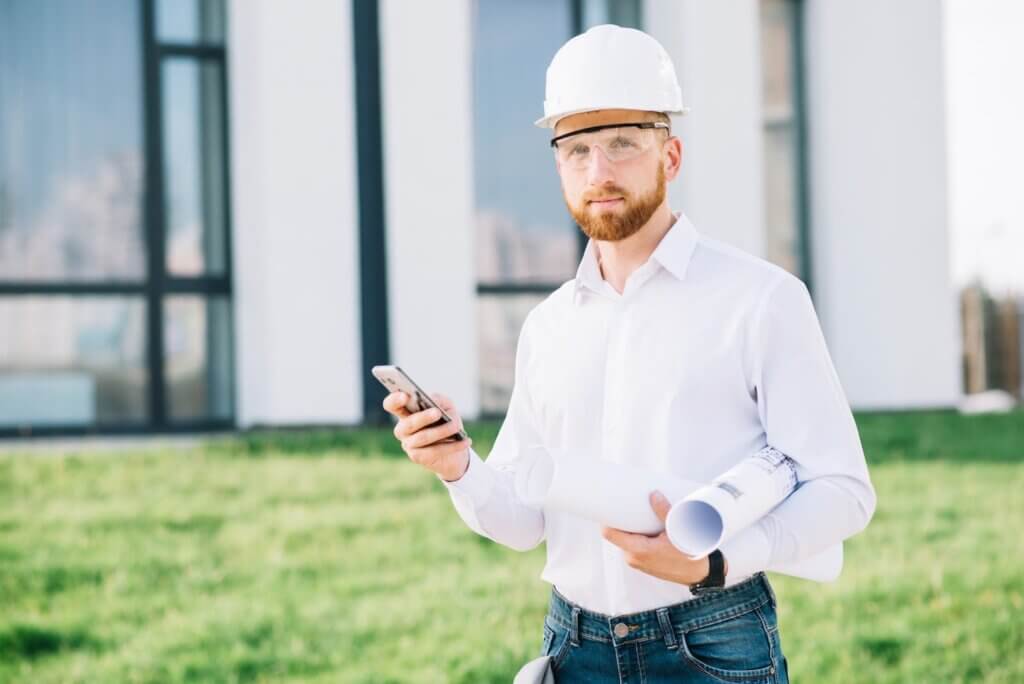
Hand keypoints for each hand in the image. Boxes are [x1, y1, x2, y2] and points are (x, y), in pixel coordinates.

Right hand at [383, 391, 471, 481]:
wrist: (456, 446)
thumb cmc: (447, 420)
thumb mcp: (447, 406)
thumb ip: (439, 400)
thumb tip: (433, 401)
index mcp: (405, 412)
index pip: (391, 405)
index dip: (395, 400)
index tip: (405, 395)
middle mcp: (402, 428)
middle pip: (408, 423)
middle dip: (423, 418)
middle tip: (437, 412)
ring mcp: (408, 444)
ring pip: (423, 437)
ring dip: (442, 431)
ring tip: (456, 426)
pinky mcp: (417, 457)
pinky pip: (434, 451)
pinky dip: (453, 446)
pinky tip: (466, 441)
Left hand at [601, 491, 727, 585]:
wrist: (701, 574)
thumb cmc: (690, 555)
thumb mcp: (678, 531)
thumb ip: (664, 512)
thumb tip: (654, 494)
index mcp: (638, 550)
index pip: (609, 533)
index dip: (607, 518)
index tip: (610, 504)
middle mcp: (633, 558)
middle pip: (617, 534)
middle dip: (622, 520)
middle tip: (630, 503)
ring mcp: (638, 562)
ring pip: (626, 539)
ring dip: (632, 528)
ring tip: (642, 513)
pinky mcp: (644, 563)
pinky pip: (634, 545)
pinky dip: (638, 536)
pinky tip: (648, 527)